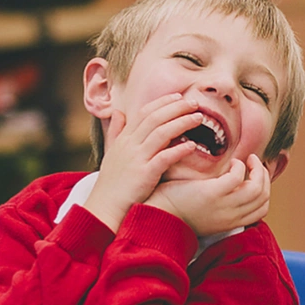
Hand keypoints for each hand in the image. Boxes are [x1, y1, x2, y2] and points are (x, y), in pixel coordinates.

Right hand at [83, 93, 203, 230]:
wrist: (105, 207)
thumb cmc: (112, 182)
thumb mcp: (111, 153)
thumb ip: (116, 131)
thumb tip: (118, 112)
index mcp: (124, 138)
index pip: (144, 112)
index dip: (163, 102)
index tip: (179, 97)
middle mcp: (129, 145)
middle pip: (155, 118)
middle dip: (176, 107)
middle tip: (194, 103)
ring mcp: (137, 159)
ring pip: (161, 133)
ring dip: (182, 122)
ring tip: (199, 118)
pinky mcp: (144, 175)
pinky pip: (164, 158)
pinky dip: (179, 149)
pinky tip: (192, 145)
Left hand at [146, 154, 271, 236]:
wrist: (158, 215)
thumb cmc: (178, 210)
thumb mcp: (207, 213)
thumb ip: (222, 204)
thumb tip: (233, 186)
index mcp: (231, 222)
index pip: (263, 209)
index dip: (266, 190)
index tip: (258, 176)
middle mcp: (231, 217)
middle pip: (264, 198)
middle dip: (264, 177)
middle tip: (256, 163)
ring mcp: (224, 206)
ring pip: (257, 189)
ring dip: (257, 170)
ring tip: (249, 159)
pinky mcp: (213, 194)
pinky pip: (238, 177)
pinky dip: (240, 166)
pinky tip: (231, 162)